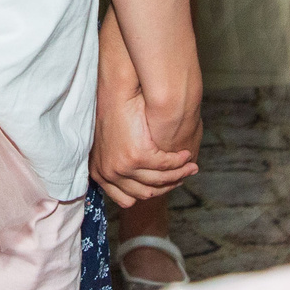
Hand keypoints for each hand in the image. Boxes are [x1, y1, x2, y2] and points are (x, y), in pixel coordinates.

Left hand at [92, 86, 196, 206]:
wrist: (115, 91)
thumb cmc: (114, 113)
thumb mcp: (110, 144)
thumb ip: (118, 162)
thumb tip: (137, 178)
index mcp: (99, 174)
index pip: (127, 199)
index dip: (148, 193)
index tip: (162, 185)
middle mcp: (108, 174)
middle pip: (145, 192)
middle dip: (167, 186)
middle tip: (182, 177)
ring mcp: (122, 167)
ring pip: (158, 180)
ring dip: (177, 175)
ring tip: (189, 167)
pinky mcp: (138, 155)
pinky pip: (164, 165)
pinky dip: (178, 161)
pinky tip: (185, 154)